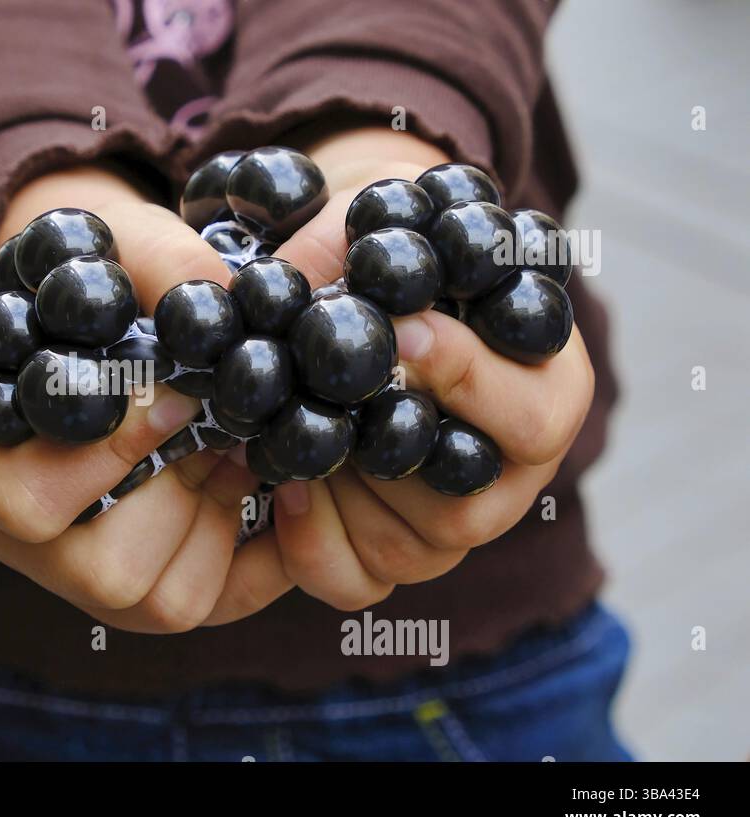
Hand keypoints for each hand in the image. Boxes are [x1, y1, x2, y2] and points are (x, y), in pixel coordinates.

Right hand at [0, 165, 262, 632]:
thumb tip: (225, 302)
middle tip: (210, 428)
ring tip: (221, 447)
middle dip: (178, 494)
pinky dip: (249, 550)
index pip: (28, 502)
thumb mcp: (120, 249)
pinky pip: (203, 603)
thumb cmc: (102, 280)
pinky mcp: (129, 591)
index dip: (116, 454)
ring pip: (156, 600)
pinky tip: (245, 481)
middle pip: (102, 573)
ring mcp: (66, 572)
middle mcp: (6, 532)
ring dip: (211, 519)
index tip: (174, 394)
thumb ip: (163, 263)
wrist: (106, 314)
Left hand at [206, 127, 595, 620]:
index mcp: (542, 385)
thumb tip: (293, 289)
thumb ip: (344, 248)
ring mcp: (452, 519)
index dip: (468, 380)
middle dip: (383, 452)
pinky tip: (283, 487)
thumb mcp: (369, 225)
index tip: (400, 331)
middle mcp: (506, 466)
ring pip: (413, 550)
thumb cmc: (374, 252)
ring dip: (342, 494)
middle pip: (470, 504)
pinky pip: (359, 582)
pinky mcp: (394, 551)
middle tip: (327, 402)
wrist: (345, 293)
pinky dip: (311, 545)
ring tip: (292, 433)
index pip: (536, 413)